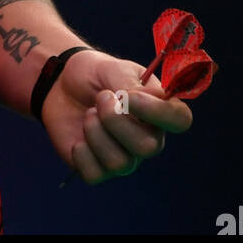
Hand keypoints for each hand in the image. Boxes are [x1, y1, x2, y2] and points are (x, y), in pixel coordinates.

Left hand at [40, 50, 193, 184]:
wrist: (61, 83)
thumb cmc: (93, 74)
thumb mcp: (112, 68)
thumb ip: (128, 83)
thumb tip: (137, 100)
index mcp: (157, 109)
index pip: (180, 120)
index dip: (158, 112)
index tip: (128, 96)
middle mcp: (147, 137)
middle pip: (148, 147)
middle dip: (116, 120)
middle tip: (101, 97)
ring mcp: (125, 156)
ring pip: (120, 163)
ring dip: (95, 132)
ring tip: (89, 114)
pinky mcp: (99, 169)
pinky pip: (94, 174)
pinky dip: (81, 153)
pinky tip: (78, 137)